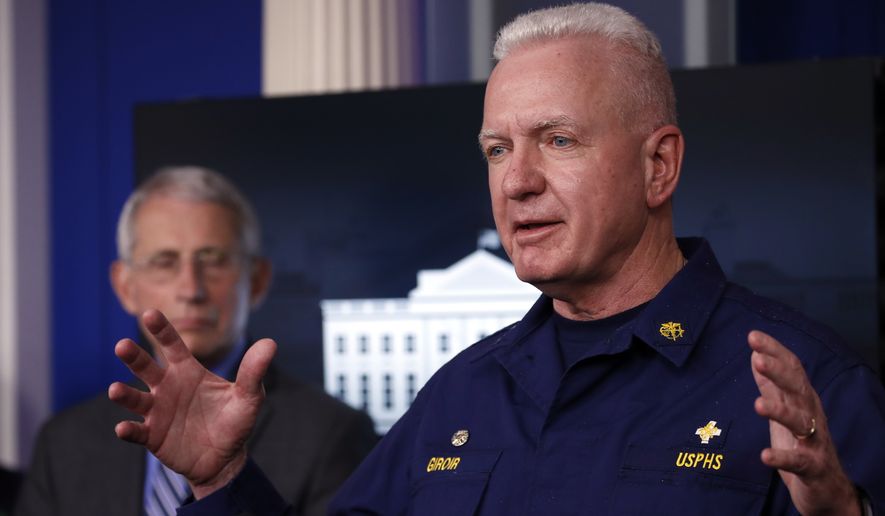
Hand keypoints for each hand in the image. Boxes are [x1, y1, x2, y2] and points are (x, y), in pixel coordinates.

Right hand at [108, 309, 275, 498]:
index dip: (162, 330)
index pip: (172, 346)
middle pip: (146, 368)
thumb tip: (270, 343)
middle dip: (133, 357)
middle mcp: (168, 387)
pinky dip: (128, 429)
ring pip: (135, 399)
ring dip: (124, 394)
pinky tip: (122, 427)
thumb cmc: (234, 421)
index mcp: (188, 372)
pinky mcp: (152, 436)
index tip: (150, 314)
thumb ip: (253, 371)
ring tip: (115, 389)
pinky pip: (137, 431)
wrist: (225, 458)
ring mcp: (158, 412)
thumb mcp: (248, 396)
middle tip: (122, 345)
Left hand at [749, 330, 859, 515]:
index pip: (792, 369)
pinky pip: (799, 461)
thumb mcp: (786, 410)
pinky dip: (783, 458)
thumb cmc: (802, 445)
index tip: (753, 336)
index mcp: (803, 400)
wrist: (827, 490)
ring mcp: (814, 442)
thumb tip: (756, 356)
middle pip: (798, 389)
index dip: (775, 352)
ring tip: (758, 404)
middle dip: (779, 372)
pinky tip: (765, 455)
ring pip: (800, 422)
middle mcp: (811, 416)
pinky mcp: (813, 468)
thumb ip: (771, 385)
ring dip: (780, 412)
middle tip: (757, 358)